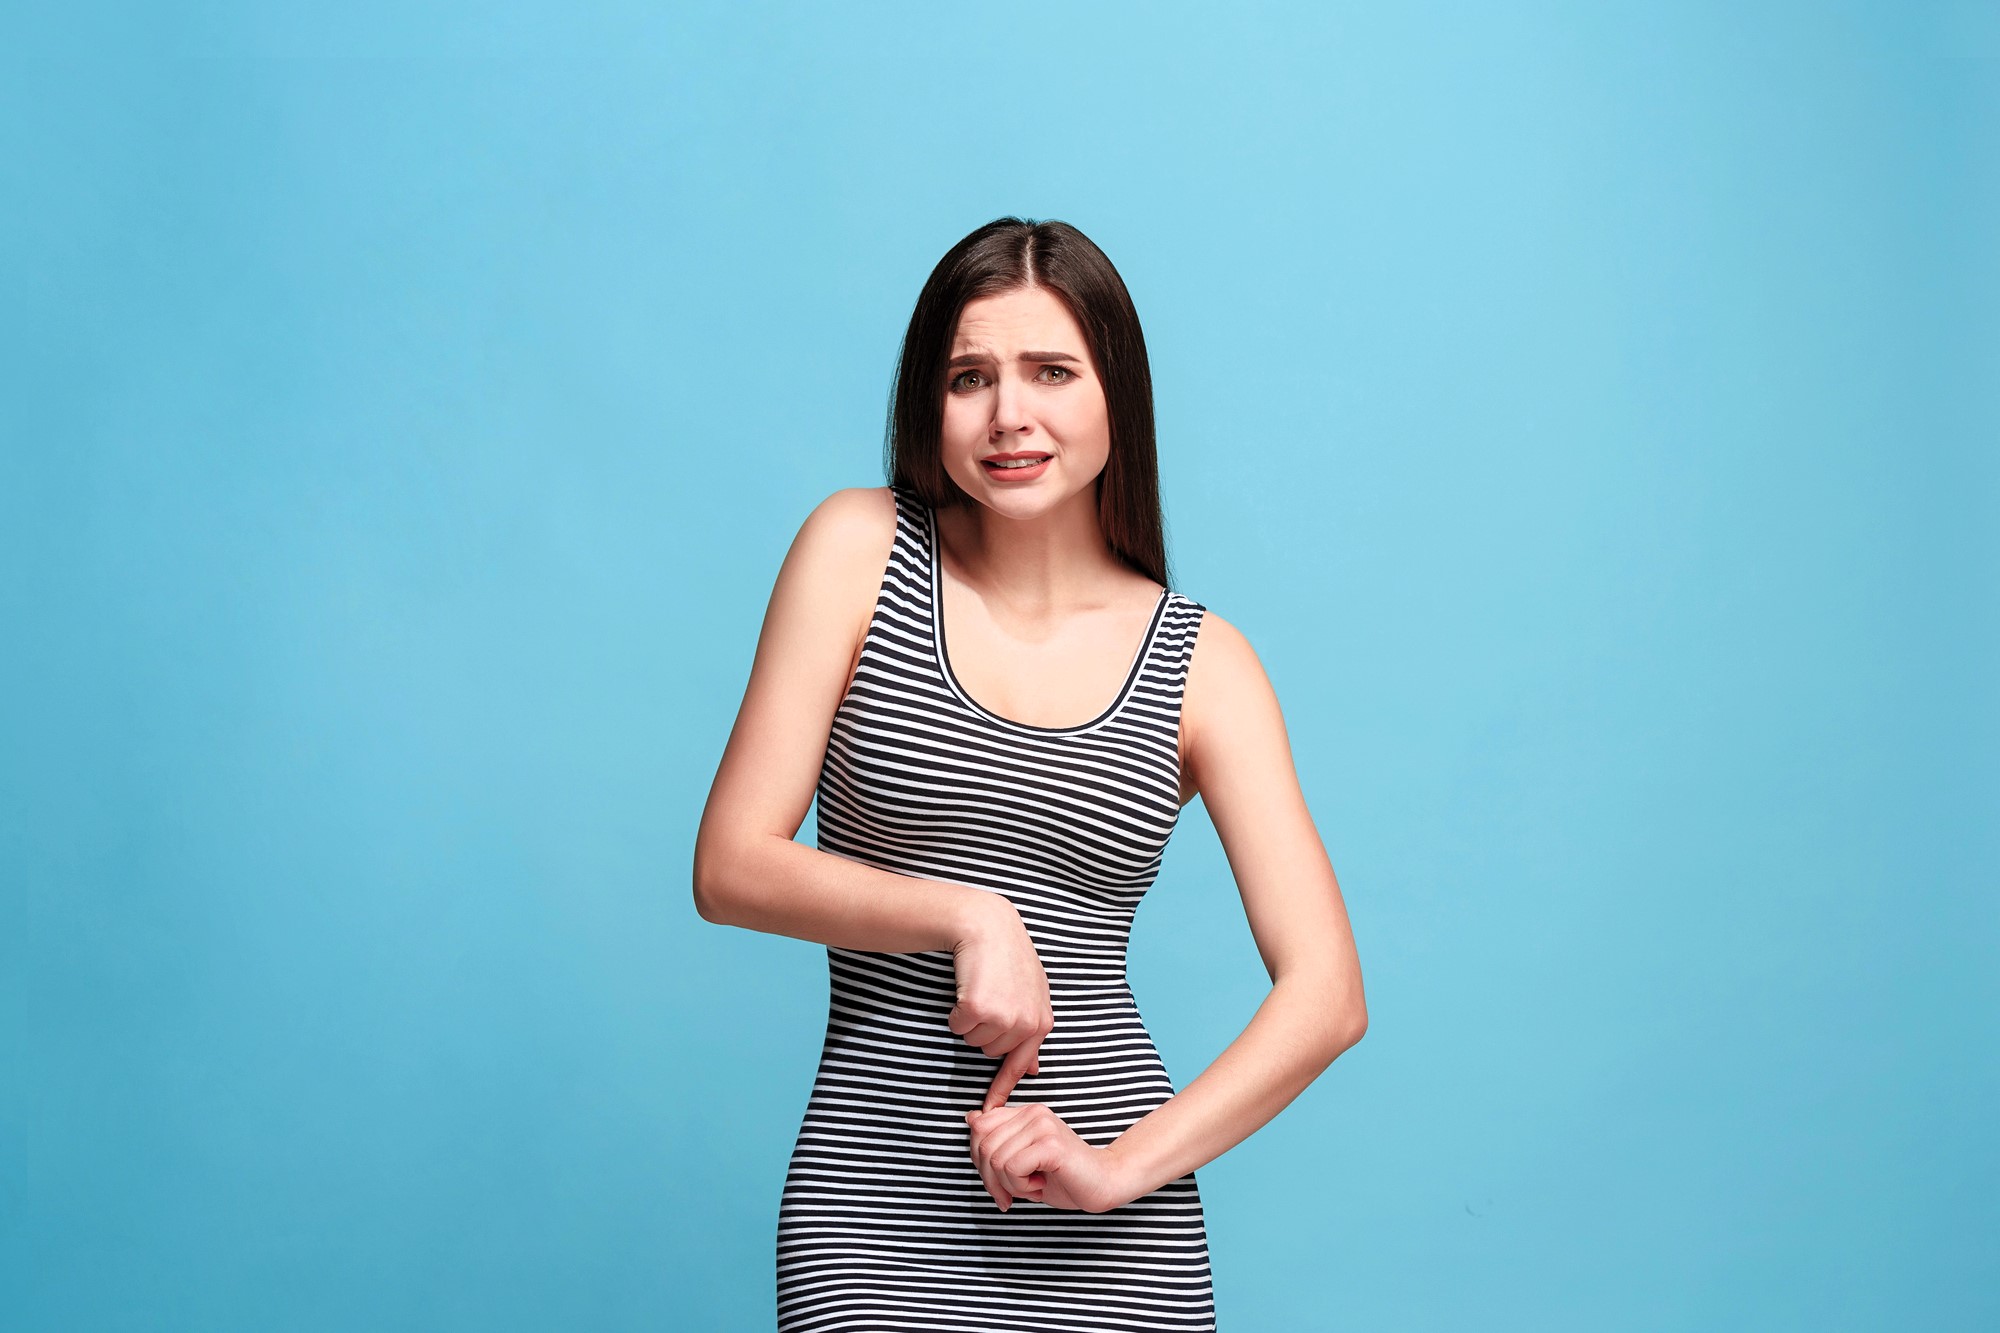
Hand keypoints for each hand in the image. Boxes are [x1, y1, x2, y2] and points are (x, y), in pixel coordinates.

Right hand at [948, 896, 1052, 1107]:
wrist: (988, 927)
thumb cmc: (1008, 957)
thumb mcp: (1032, 993)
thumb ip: (1032, 1030)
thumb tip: (1032, 1069)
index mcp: (1041, 1023)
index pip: (1020, 1065)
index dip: (1002, 1090)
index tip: (990, 1111)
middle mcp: (1025, 1025)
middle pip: (990, 1052)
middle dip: (985, 1030)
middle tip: (990, 997)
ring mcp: (1002, 1018)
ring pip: (972, 1040)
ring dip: (971, 1020)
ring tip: (981, 989)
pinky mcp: (978, 1009)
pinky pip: (957, 1026)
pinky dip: (956, 1011)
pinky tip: (967, 988)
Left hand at [963, 1104, 1132, 1213]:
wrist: (1104, 1184)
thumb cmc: (1063, 1177)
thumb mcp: (1022, 1160)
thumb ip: (998, 1141)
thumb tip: (970, 1119)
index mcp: (1025, 1113)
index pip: (979, 1127)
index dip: (979, 1159)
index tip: (998, 1181)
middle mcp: (1033, 1112)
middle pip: (982, 1144)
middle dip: (990, 1178)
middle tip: (1012, 1193)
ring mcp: (1042, 1126)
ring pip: (995, 1159)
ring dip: (1010, 1185)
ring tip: (1032, 1186)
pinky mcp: (1051, 1144)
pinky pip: (1012, 1167)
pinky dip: (1021, 1186)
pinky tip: (1040, 1185)